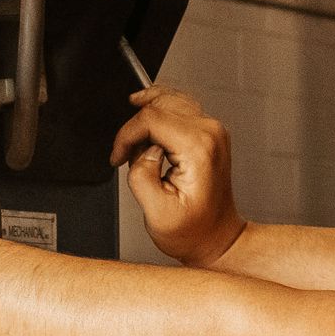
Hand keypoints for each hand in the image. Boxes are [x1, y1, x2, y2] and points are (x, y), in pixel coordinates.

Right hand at [108, 86, 246, 267]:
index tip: (118, 156)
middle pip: (159, 104)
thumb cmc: (193, 230)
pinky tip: (148, 122)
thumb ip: (141, 175)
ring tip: (134, 139)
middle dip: (134, 127)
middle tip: (127, 154)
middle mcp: (209, 133)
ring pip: (168, 98)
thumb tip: (142, 151)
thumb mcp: (157, 212)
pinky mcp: (208, 132)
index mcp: (198, 148)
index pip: (151, 118)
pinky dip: (159, 110)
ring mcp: (212, 130)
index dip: (126, 135)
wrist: (216, 237)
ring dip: (145, 114)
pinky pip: (179, 106)